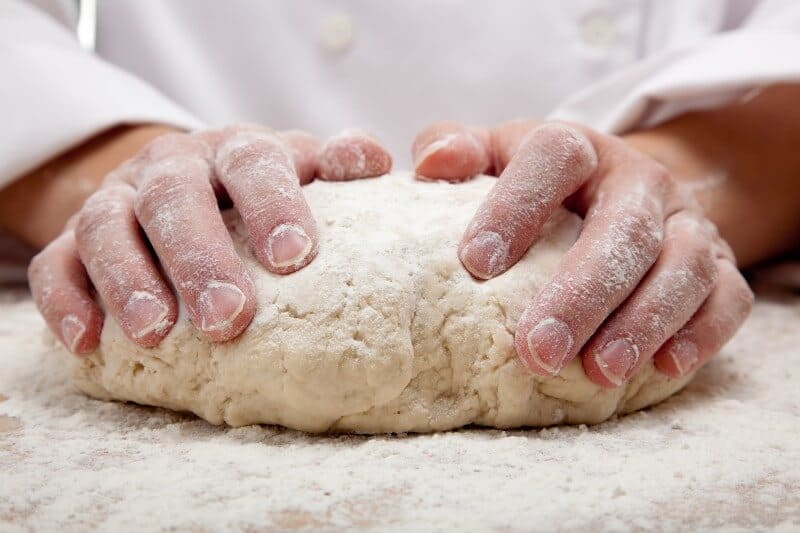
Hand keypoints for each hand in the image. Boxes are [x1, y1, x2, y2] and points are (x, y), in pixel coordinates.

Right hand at [29, 124, 390, 353]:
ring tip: (156, 334)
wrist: (178, 179)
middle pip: (175, 199)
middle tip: (229, 318)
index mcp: (233, 151)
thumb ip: (336, 165)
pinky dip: (66, 300)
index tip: (295, 256)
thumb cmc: (253, 189)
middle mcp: (172, 169)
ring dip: (130, 280)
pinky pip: (57, 263)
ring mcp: (118, 200)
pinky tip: (88, 341)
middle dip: (200, 258)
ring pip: (108, 227)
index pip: (252, 164)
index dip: (272, 205)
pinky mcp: (73, 240)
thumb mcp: (297, 169)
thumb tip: (378, 161)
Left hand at [413, 119, 752, 386]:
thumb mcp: (496, 159)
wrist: (622, 191)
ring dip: (642, 322)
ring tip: (597, 373)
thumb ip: (457, 149)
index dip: (516, 205)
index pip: (555, 156)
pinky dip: (701, 333)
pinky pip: (728, 298)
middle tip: (537, 350)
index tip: (476, 263)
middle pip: (624, 227)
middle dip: (582, 292)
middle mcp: (639, 180)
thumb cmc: (540, 187)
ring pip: (683, 265)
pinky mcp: (721, 266)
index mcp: (579, 149)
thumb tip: (433, 162)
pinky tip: (663, 368)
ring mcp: (686, 223)